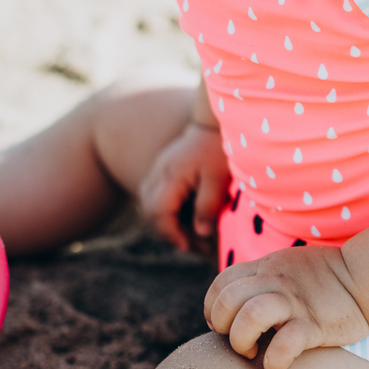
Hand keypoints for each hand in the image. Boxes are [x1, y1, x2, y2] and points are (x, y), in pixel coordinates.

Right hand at [138, 122, 230, 256]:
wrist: (213, 122)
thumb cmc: (218, 149)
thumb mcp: (218, 179)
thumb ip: (208, 205)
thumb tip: (201, 232)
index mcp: (171, 176)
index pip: (159, 212)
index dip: (172, 234)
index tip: (188, 246)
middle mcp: (158, 173)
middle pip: (150, 211)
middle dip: (169, 232)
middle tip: (193, 245)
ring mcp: (157, 169)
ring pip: (150, 204)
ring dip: (166, 222)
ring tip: (191, 234)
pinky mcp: (162, 168)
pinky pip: (155, 195)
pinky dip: (167, 210)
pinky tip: (187, 217)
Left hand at [203, 246, 368, 368]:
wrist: (367, 276)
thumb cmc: (326, 278)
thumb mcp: (287, 266)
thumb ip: (263, 278)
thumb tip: (237, 303)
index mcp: (267, 268)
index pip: (221, 284)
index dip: (213, 309)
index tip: (225, 326)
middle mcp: (276, 283)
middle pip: (228, 299)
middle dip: (223, 326)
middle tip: (239, 340)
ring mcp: (295, 304)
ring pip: (250, 316)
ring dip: (242, 341)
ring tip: (254, 352)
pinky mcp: (314, 326)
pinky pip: (285, 345)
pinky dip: (274, 363)